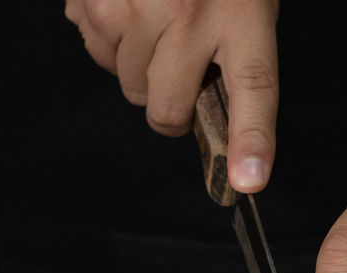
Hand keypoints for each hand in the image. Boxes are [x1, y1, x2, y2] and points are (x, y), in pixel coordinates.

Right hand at [63, 0, 279, 191]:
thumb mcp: (245, 5)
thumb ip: (232, 60)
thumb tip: (206, 127)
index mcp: (243, 17)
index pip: (253, 89)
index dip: (251, 140)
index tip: (246, 180)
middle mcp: (190, 13)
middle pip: (163, 108)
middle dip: (167, 102)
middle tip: (178, 67)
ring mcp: (137, 4)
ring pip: (125, 81)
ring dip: (136, 64)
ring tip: (154, 19)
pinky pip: (93, 47)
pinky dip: (106, 36)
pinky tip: (128, 4)